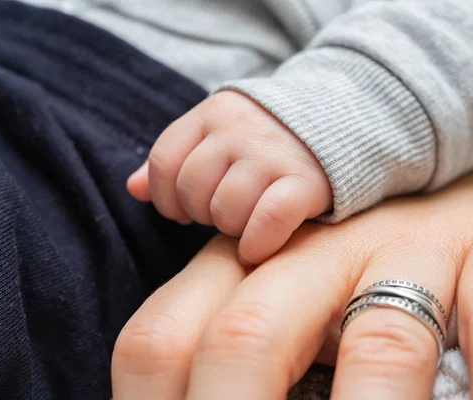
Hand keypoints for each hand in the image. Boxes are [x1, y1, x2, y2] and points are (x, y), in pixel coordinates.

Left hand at [113, 171, 472, 398]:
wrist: (464, 191)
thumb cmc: (359, 265)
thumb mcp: (283, 294)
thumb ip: (240, 346)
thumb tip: (189, 394)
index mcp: (252, 261)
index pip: (164, 337)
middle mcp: (324, 249)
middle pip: (248, 335)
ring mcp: (415, 244)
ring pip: (379, 343)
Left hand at [127, 91, 331, 264]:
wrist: (339, 119)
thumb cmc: (269, 138)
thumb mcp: (219, 133)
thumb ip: (176, 158)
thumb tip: (133, 188)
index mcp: (213, 113)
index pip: (163, 162)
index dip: (166, 197)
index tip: (183, 211)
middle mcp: (239, 129)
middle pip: (192, 190)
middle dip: (203, 212)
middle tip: (225, 212)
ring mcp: (273, 155)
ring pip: (226, 209)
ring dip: (231, 228)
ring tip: (246, 222)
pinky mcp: (306, 182)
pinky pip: (268, 220)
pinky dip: (257, 242)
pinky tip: (256, 248)